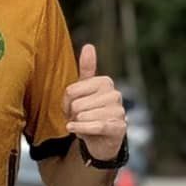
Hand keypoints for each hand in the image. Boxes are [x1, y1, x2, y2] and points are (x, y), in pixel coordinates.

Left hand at [63, 46, 125, 160]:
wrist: (101, 140)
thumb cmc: (90, 112)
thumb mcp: (84, 90)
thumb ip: (87, 68)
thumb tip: (89, 46)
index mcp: (105, 82)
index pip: (71, 90)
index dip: (66, 102)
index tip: (72, 107)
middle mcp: (115, 94)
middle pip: (76, 104)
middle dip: (72, 115)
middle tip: (78, 118)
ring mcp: (119, 111)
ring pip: (84, 115)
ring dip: (77, 124)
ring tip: (84, 125)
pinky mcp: (120, 127)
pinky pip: (95, 126)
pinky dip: (81, 129)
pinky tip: (74, 130)